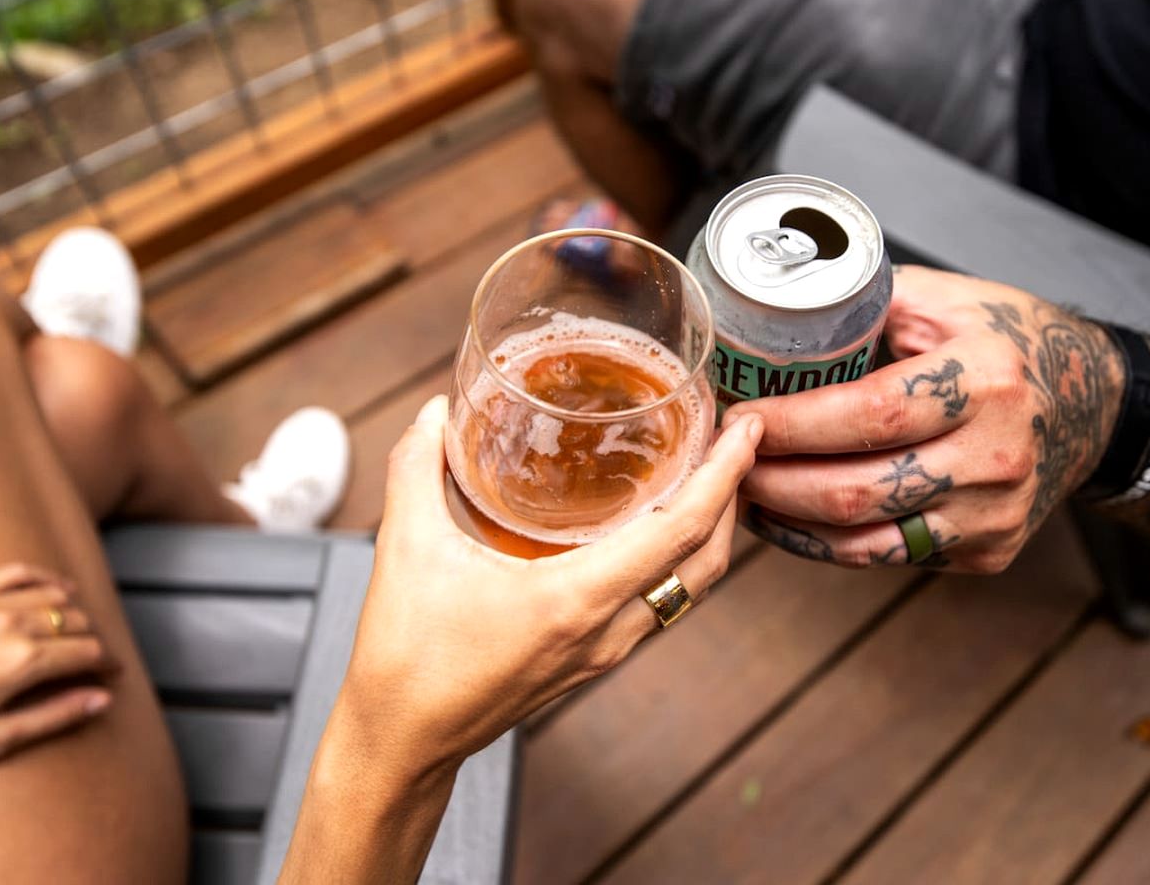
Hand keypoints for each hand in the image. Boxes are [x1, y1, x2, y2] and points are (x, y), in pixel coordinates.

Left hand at [0, 563, 115, 764]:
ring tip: (75, 631)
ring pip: (55, 596)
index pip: (89, 653)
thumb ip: (54, 717)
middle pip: (76, 623)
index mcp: (22, 664)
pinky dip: (45, 579)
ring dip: (73, 613)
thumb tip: (102, 700)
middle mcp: (10, 625)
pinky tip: (56, 590)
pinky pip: (19, 572)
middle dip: (92, 642)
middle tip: (92, 661)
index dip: (108, 665)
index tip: (111, 675)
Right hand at [327, 395, 761, 785]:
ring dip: (711, 529)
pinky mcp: (593, 657)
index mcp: (576, 599)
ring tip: (708, 471)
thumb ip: (417, 467)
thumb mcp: (406, 548)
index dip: (725, 475)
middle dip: (733, 495)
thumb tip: (437, 408)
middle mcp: (607, 628)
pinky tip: (659, 524)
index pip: (681, 531)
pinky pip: (661, 602)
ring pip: (689, 586)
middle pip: (706, 561)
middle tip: (736, 437)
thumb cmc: (407, 659)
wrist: (402, 742)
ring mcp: (605, 649)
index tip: (746, 429)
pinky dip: (680, 558)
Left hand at [729, 265, 1125, 573]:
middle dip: (773, 481)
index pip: (867, 415)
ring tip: (744, 492)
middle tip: (726, 460)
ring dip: (790, 522)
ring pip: (865, 541)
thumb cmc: (1008, 341)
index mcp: (984, 381)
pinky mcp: (987, 551)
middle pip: (856, 491)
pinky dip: (827, 545)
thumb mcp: (948, 299)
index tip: (738, 416)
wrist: (1090, 406)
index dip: (791, 424)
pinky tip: (792, 519)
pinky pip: (888, 558)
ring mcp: (995, 515)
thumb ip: (868, 303)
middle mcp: (996, 456)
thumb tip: (775, 310)